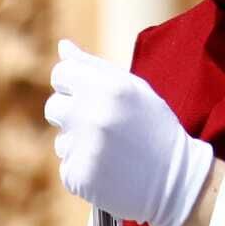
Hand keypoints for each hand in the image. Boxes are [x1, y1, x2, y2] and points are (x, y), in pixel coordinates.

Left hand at [46, 39, 214, 225]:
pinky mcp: (76, 175)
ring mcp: (83, 148)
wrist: (173, 179)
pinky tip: (107, 167)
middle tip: (102, 123)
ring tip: (110, 148)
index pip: (61, 74)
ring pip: (60, 140)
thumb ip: (93, 67)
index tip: (87, 93)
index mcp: (110, 87)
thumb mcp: (133, 89)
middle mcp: (93, 115)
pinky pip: (66, 165)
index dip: (72, 84)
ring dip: (77, 143)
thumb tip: (62, 46)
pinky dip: (82, 167)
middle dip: (71, 113)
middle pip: (53, 107)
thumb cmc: (152, 127)